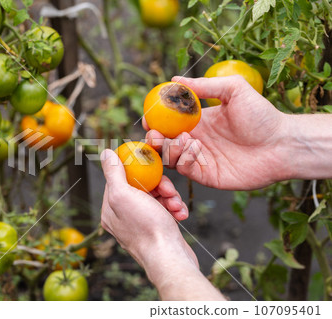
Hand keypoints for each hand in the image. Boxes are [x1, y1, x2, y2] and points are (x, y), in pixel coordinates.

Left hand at [100, 149, 224, 299]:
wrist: (170, 259)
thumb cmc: (147, 228)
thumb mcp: (124, 194)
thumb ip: (113, 173)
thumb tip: (105, 153)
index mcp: (110, 209)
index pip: (119, 179)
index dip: (135, 170)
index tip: (149, 164)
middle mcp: (122, 217)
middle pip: (141, 187)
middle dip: (159, 185)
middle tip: (168, 189)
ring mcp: (140, 224)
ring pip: (156, 198)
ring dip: (170, 198)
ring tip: (176, 205)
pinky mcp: (157, 230)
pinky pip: (165, 211)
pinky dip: (175, 209)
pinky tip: (181, 214)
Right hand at [144, 75, 289, 189]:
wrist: (281, 145)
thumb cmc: (261, 116)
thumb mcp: (234, 90)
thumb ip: (205, 85)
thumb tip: (174, 79)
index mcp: (197, 121)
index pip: (168, 121)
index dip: (155, 120)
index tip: (149, 117)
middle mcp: (195, 140)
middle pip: (164, 142)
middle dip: (154, 138)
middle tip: (155, 133)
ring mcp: (199, 158)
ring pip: (170, 157)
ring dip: (169, 148)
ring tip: (184, 139)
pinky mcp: (206, 175)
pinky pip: (185, 169)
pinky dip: (183, 159)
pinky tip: (195, 148)